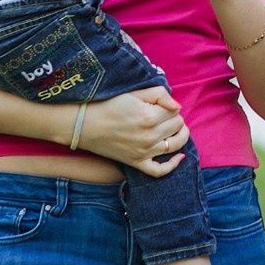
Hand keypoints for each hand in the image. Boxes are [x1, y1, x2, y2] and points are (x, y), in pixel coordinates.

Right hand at [75, 87, 189, 168]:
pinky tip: (179, 156)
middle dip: (175, 119)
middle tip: (165, 115)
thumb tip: (177, 106)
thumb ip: (159, 94)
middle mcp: (150, 136)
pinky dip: (172, 165)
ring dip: (180, 137)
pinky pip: (159, 170)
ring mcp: (144, 151)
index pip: (176, 112)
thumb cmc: (108, 105)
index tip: (162, 105)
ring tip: (178, 130)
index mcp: (150, 116)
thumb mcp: (134, 93)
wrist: (84, 124)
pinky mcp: (136, 162)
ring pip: (175, 146)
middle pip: (177, 127)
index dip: (172, 107)